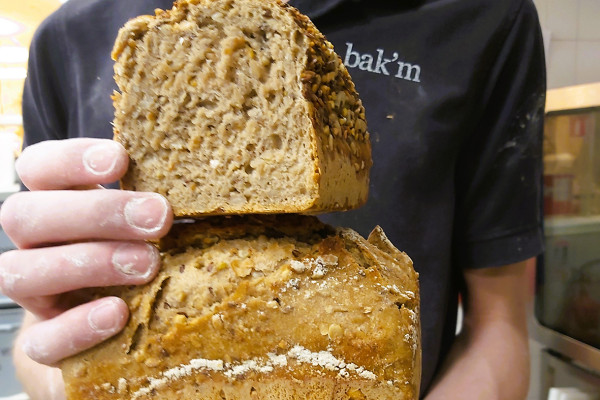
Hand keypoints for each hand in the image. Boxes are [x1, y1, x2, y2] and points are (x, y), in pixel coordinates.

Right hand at [0, 138, 172, 366]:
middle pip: (26, 215)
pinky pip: (40, 340)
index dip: (70, 160)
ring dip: (88, 263)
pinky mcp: (43, 343)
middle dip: (95, 213)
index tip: (121, 160)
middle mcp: (34, 244)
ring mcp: (32, 294)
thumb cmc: (136, 253)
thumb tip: (207, 181)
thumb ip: (155, 201)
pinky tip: (118, 313)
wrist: (115, 329)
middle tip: (158, 218)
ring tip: (148, 264)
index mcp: (54, 203)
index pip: (37, 168)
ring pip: (21, 272)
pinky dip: (77, 327)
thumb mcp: (145, 221)